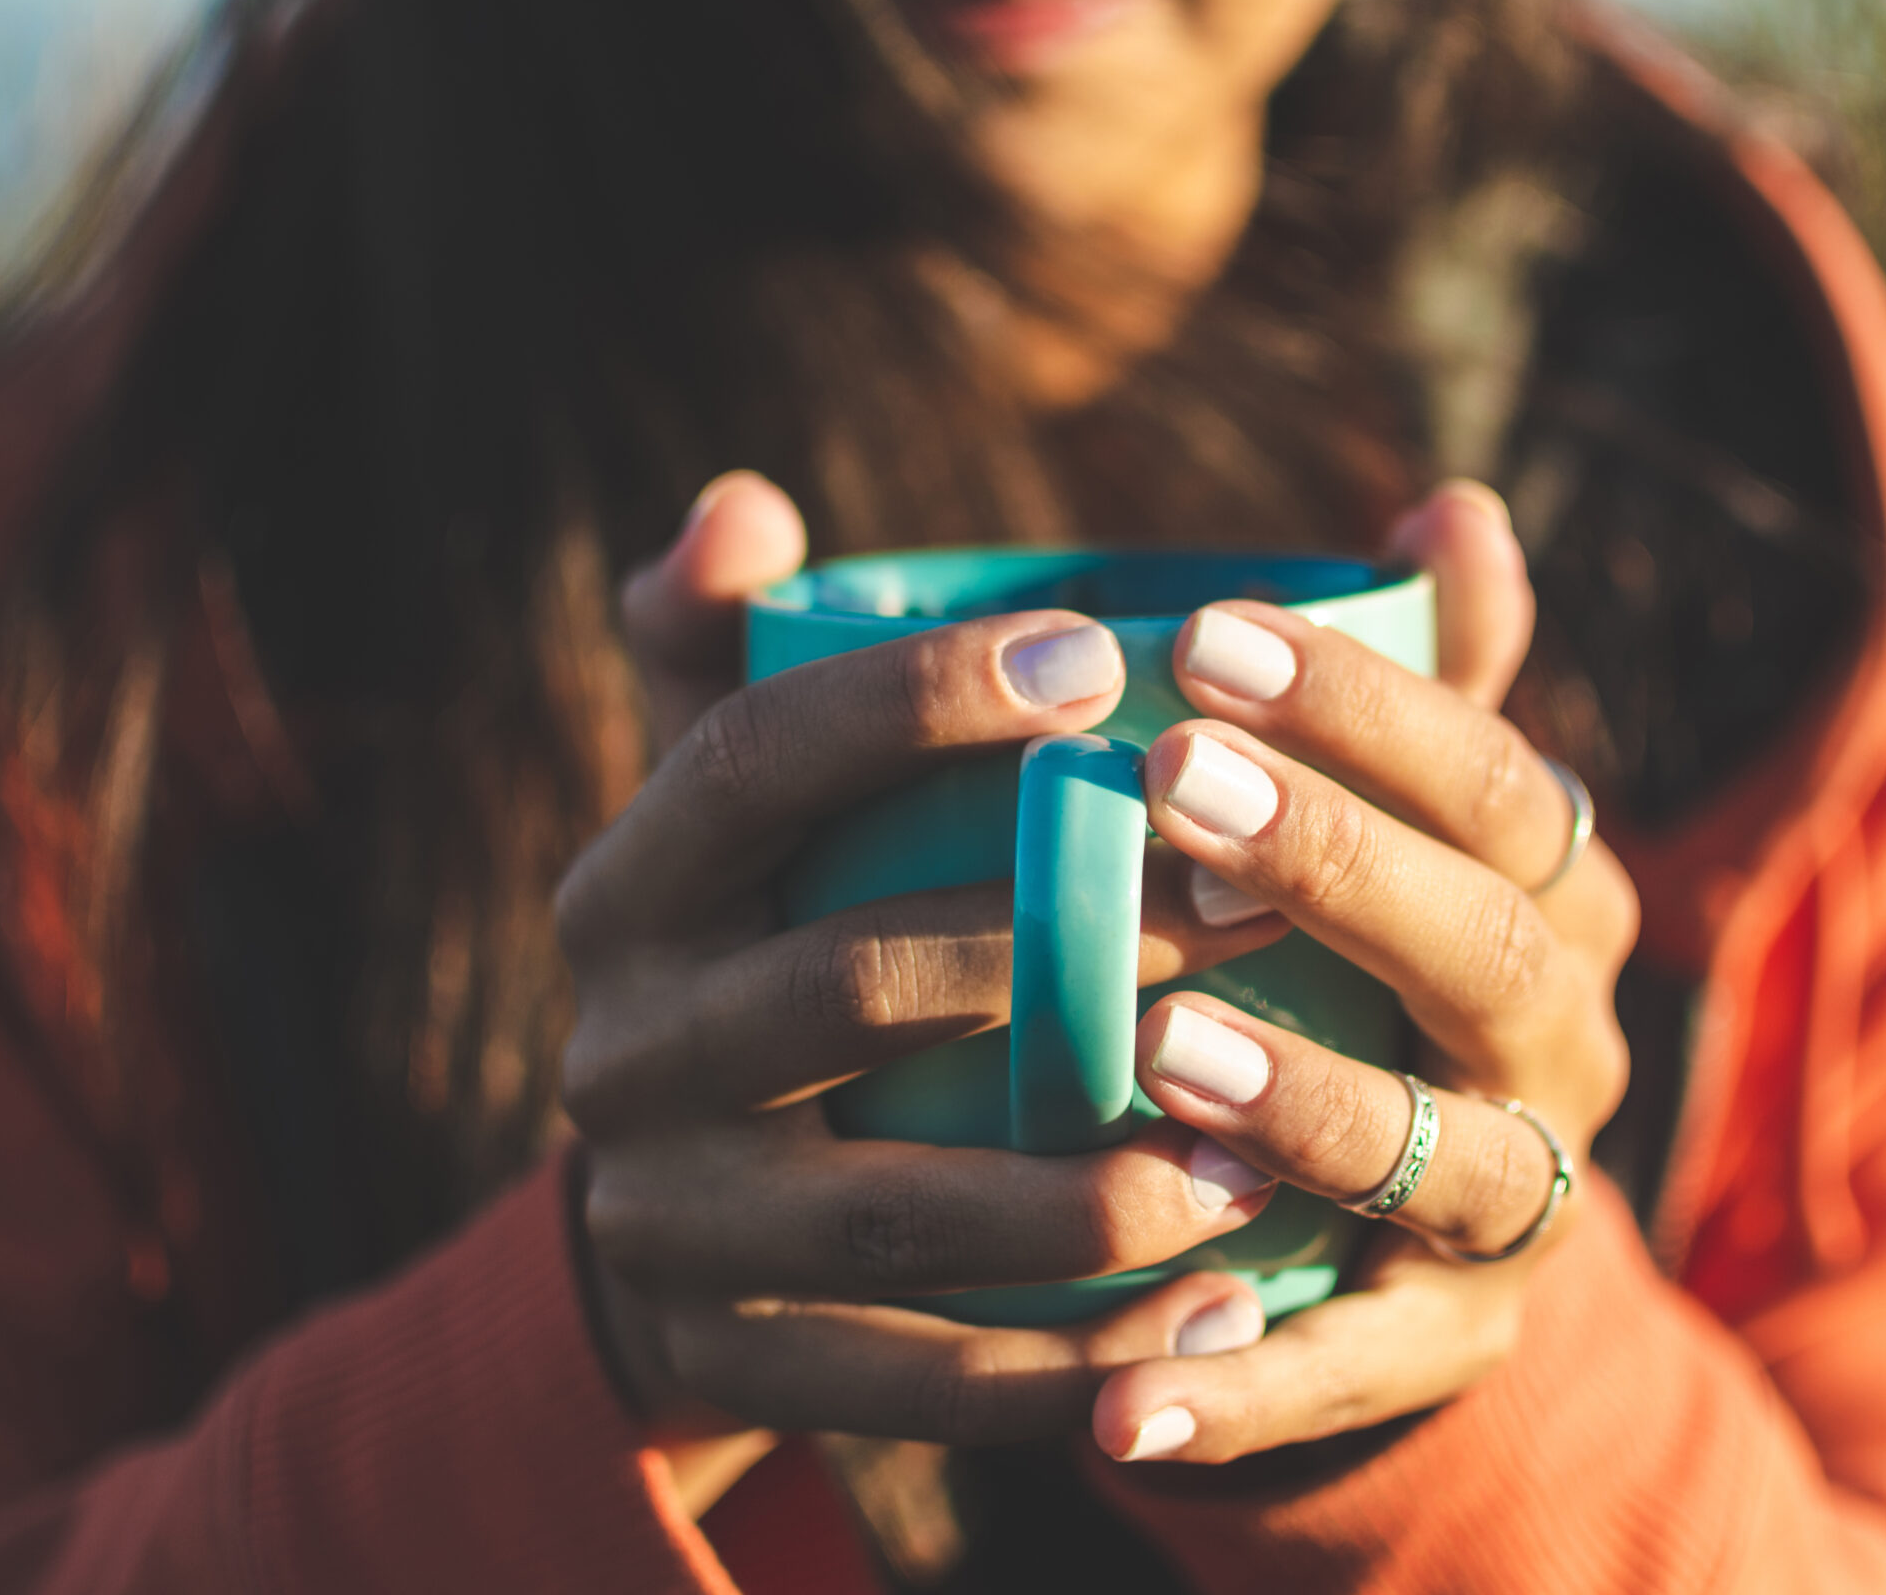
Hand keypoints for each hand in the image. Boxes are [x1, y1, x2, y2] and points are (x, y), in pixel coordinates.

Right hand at [559, 495, 1291, 1472]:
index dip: (910, 702)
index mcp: (628, 887)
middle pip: (841, 982)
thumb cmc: (769, 952)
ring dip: (1088, 1184)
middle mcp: (619, 1050)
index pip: (746, 762)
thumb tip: (742, 505)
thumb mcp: (740, 812)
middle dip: (1065, 944)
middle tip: (1266, 901)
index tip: (1100, 657)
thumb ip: (752, 655)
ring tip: (1266, 1153)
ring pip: (891, 1207)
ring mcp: (668, 1222)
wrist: (683, 1227)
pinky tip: (1218, 1325)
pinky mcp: (734, 1362)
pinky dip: (1069, 1367)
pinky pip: (916, 1380)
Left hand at [1088, 482, 1640, 1463]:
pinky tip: (1121, 1387)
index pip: (1496, 777)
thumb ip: (1408, 673)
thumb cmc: (1358, 953)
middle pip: (1492, 949)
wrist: (1398, 1202)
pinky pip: (1360, 1368)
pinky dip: (1250, 1381)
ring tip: (1160, 1053)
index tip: (1199, 630)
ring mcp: (1517, 1200)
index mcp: (1548, 890)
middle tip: (1173, 783)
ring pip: (1449, 1157)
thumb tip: (1453, 502)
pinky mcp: (1448, 1337)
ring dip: (1312, 1103)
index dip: (1369, 704)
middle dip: (1342, 863)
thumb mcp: (1389, 815)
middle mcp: (1558, 1039)